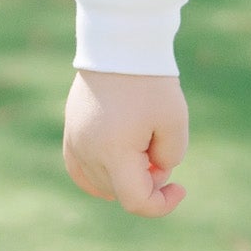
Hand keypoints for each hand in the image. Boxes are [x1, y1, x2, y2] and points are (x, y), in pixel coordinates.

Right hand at [62, 69, 189, 217]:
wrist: (119, 45)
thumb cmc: (150, 82)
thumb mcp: (174, 121)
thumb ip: (170, 157)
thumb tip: (153, 171)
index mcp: (113, 152)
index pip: (135, 201)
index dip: (162, 204)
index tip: (181, 188)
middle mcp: (87, 152)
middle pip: (120, 191)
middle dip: (148, 180)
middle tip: (161, 146)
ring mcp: (74, 142)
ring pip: (102, 184)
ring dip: (126, 176)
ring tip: (142, 142)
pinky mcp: (70, 132)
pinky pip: (80, 171)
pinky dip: (102, 175)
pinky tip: (120, 162)